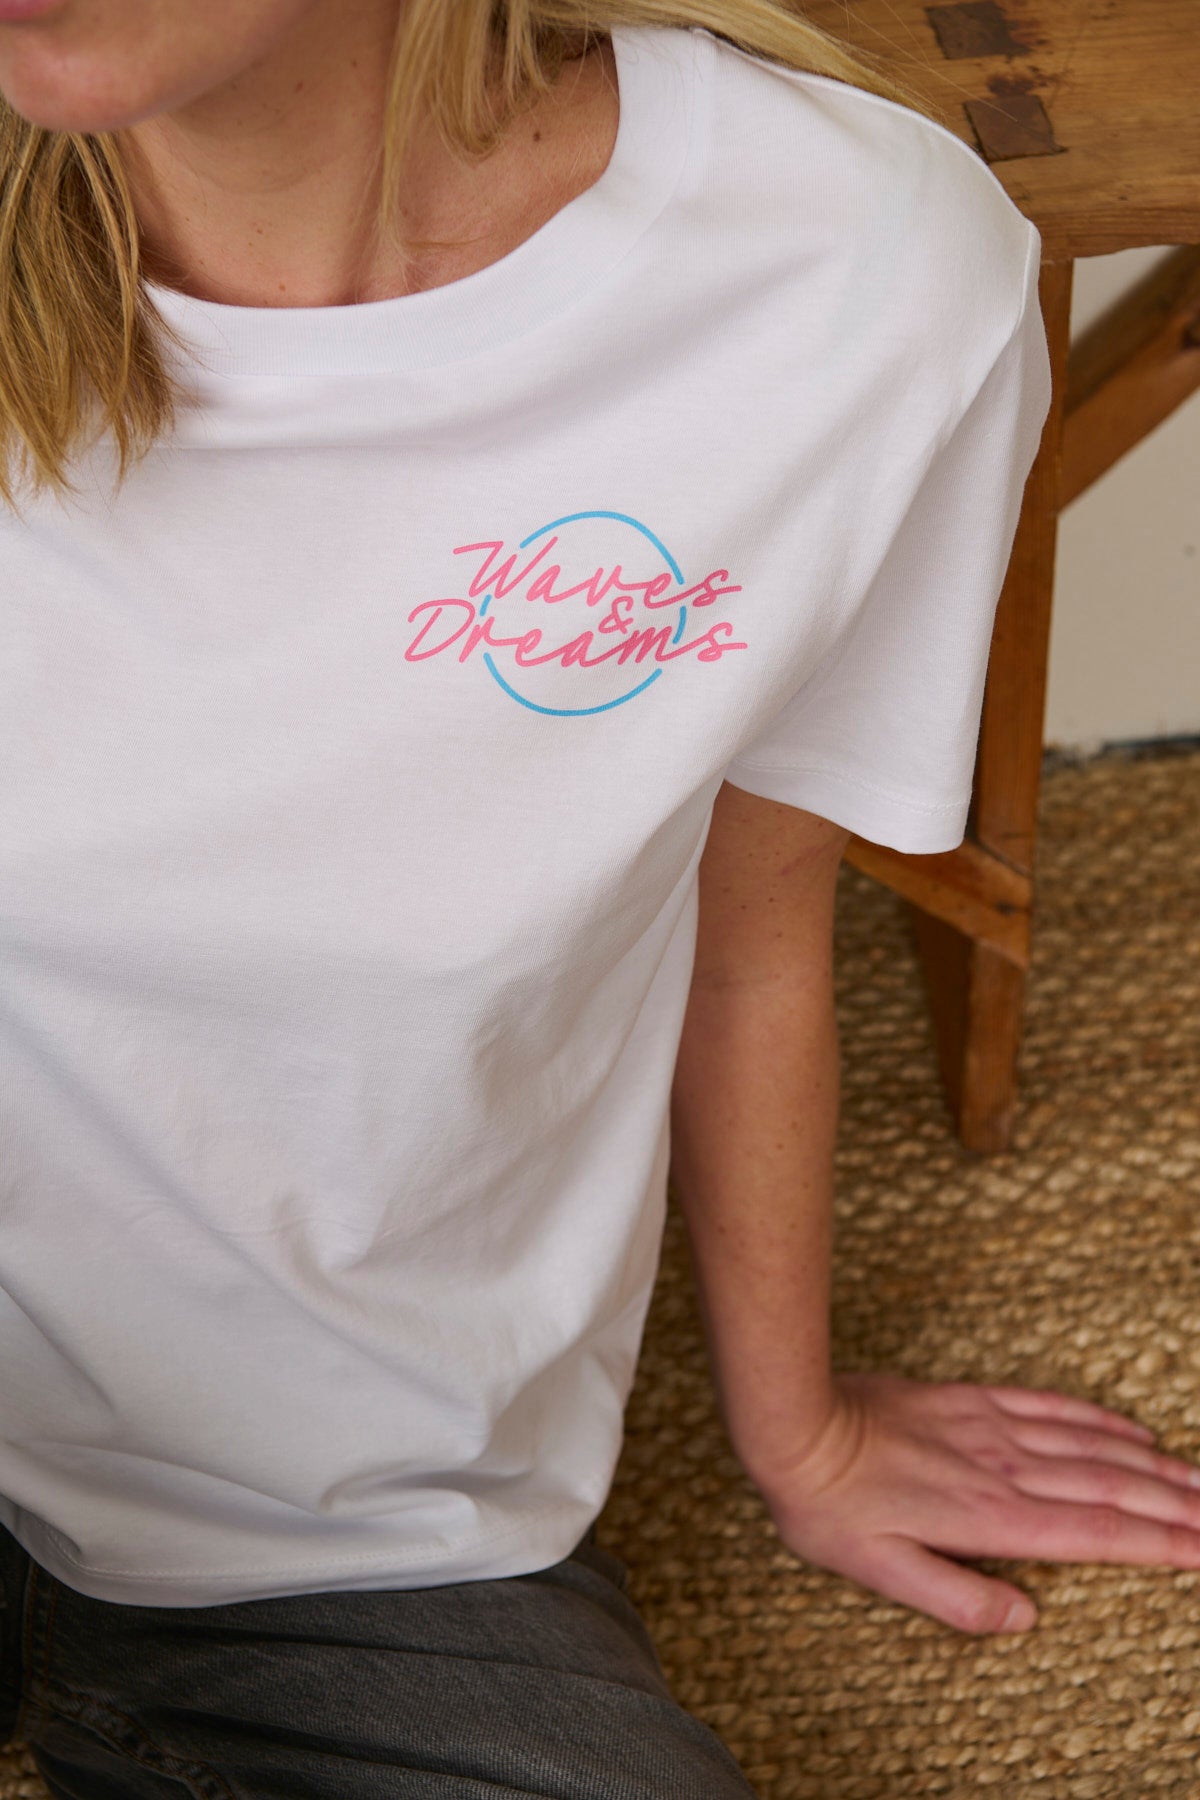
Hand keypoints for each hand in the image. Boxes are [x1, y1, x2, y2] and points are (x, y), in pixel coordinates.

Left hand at [753, 1370, 1199, 1635]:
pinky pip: (1050, 1406)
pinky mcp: (972, 1399)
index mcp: (992, 1519)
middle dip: (1176, 1505)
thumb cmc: (831, 1508)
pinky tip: (1130, 1428)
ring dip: (1152, 1464)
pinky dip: (1098, 1418)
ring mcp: (992, 1428)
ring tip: (1199, 1480)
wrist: (798, 1423)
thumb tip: (1026, 1618)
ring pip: (1091, 1446)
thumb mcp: (881, 1572)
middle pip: (1111, 1488)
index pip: (1096, 1534)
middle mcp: (1005, 1470)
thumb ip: (957, 1600)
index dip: (1158, 1543)